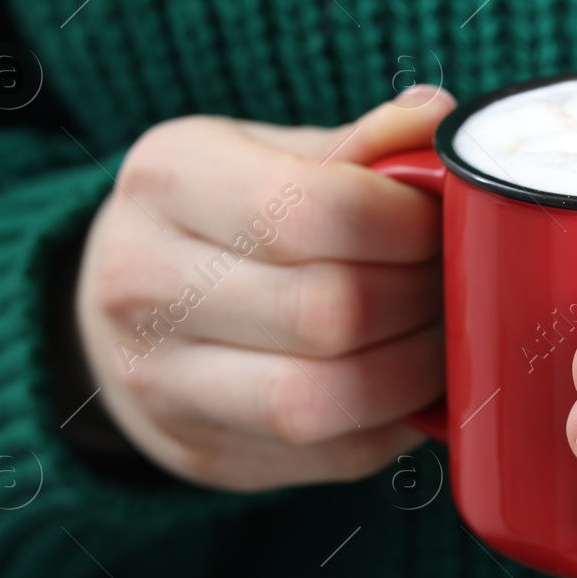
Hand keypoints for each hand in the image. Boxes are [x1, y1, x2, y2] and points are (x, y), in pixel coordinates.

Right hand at [75, 88, 453, 491]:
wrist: (120, 306)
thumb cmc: (220, 217)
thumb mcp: (265, 152)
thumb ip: (357, 145)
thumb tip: (439, 121)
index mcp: (168, 180)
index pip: (312, 210)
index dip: (406, 224)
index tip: (443, 220)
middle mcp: (144, 282)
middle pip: (326, 312)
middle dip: (420, 298)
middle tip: (456, 280)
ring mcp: (162, 382)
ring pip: (322, 400)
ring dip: (416, 372)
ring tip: (445, 334)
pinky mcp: (202, 451)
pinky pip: (331, 455)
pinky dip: (397, 422)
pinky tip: (417, 385)